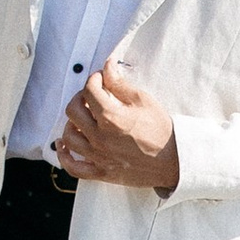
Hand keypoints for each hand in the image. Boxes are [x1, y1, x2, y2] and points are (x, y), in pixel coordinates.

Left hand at [58, 59, 180, 191]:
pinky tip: (64, 145)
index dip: (93, 79)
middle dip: (80, 98)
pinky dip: (65, 156)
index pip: (89, 91)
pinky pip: (74, 167)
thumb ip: (120, 83)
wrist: (174, 160)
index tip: (99, 79)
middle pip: (73, 111)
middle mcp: (100, 137)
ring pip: (69, 137)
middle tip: (90, 96)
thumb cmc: (161, 130)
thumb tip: (107, 66)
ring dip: (71, 123)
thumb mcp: (143, 100)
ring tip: (80, 118)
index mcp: (111, 117)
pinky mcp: (101, 172)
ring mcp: (99, 157)